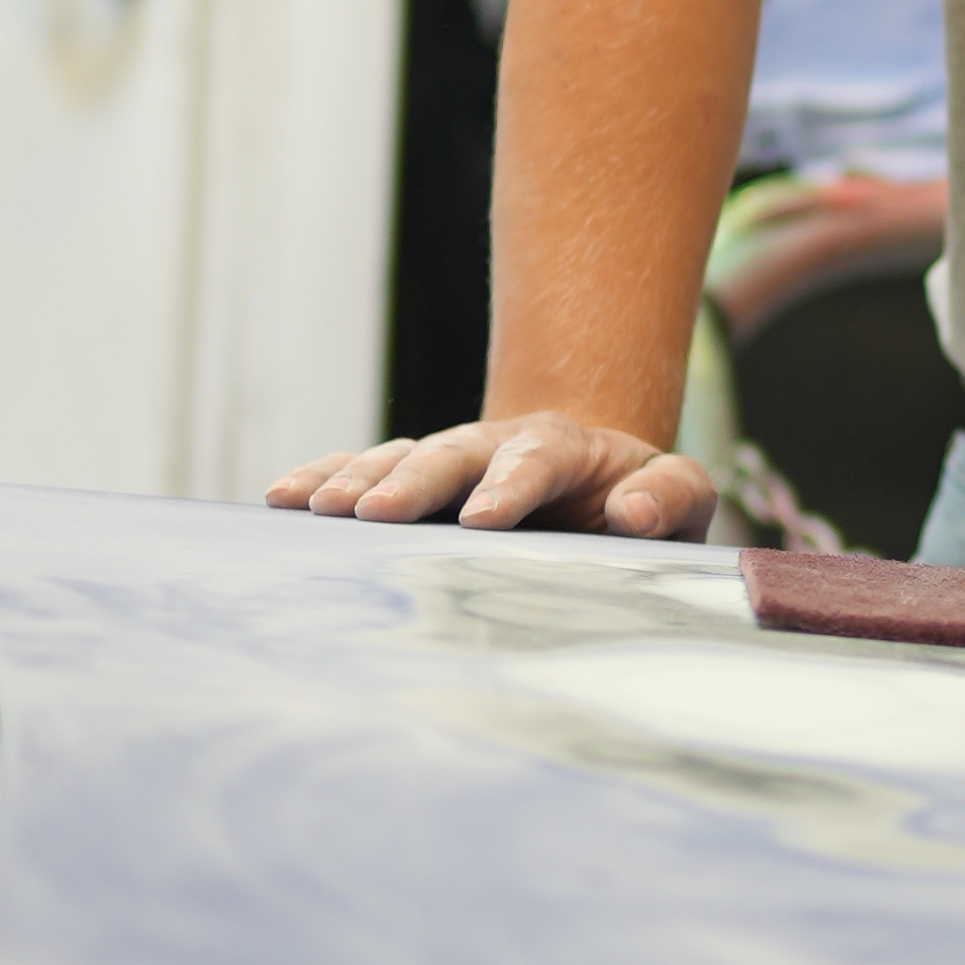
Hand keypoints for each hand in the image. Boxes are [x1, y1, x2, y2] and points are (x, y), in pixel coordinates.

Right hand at [266, 414, 717, 537]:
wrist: (600, 478)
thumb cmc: (644, 502)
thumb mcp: (682, 500)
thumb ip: (671, 498)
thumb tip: (632, 512)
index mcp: (567, 448)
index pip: (536, 460)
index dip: (509, 486)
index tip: (481, 520)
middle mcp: (498, 444)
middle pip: (452, 452)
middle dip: (412, 480)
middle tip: (372, 512)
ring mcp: (452, 459)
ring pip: (400, 458)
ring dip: (356, 479)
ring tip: (312, 506)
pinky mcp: (417, 479)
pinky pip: (365, 469)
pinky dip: (325, 477)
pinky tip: (282, 496)